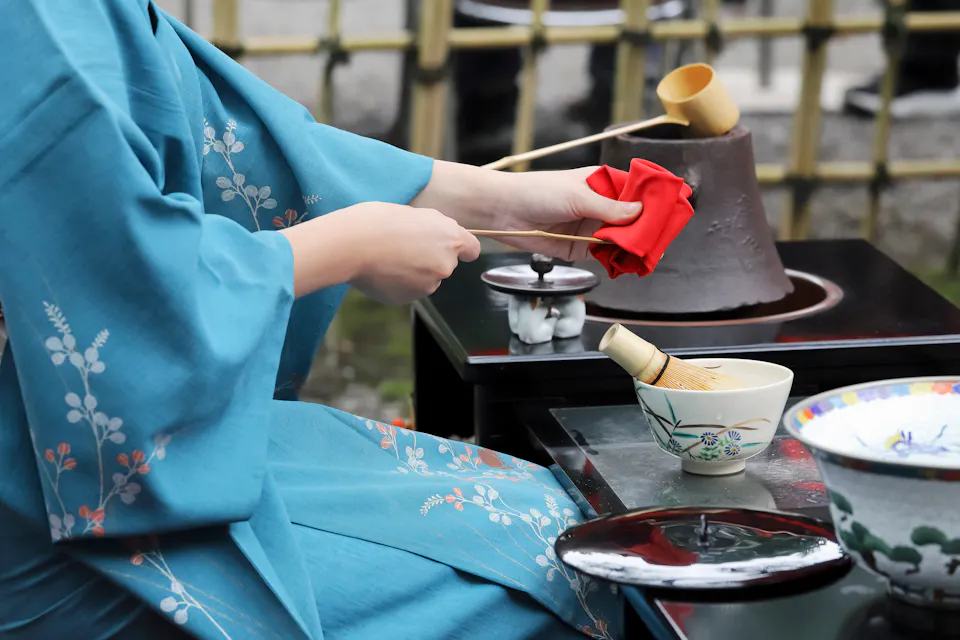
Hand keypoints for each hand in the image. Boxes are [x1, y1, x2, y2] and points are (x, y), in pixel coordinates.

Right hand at [280, 201, 480, 302]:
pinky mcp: (410, 298)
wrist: (351, 243)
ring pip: (426, 279)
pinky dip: (399, 284)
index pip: (471, 249)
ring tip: (388, 258)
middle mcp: (445, 263)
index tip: (457, 251)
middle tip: (403, 247)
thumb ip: (433, 229)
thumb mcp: (414, 214)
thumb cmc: (377, 221)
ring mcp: (428, 284)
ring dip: (414, 273)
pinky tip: (382, 271)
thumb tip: (436, 238)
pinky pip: (409, 291)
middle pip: (445, 264)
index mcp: (449, 237)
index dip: (462, 250)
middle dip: (430, 259)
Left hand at [410, 161, 641, 261]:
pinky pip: (603, 256)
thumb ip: (609, 208)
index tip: (672, 209)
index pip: (636, 192)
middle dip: (646, 229)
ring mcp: (589, 227)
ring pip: (620, 240)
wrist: (502, 211)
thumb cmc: (537, 191)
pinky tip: (627, 264)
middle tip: (662, 239)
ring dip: (632, 248)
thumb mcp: (577, 196)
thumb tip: (640, 213)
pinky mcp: (578, 248)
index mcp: (601, 183)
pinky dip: (615, 261)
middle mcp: (598, 205)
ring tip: (648, 255)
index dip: (654, 201)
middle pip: (632, 220)